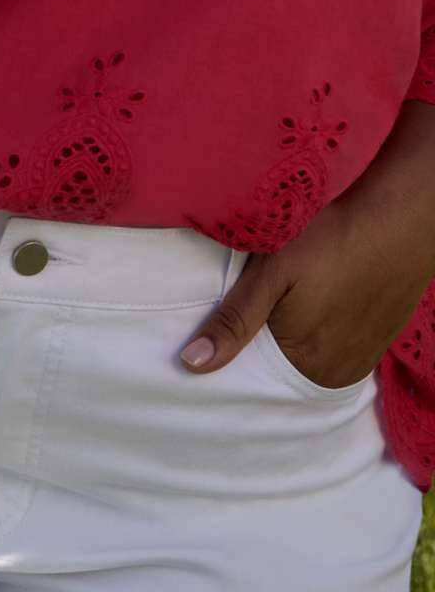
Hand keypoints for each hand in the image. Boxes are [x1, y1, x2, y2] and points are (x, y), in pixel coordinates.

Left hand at [178, 192, 432, 386]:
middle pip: (286, 365)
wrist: (400, 217)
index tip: (228, 317)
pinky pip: (340, 342)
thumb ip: (233, 322)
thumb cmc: (329, 241)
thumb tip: (191, 364)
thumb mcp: (269, 275)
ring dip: (298, 333)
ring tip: (295, 294)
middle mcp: (338, 373)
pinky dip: (324, 326)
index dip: (239, 345)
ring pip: (313, 353)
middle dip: (268, 339)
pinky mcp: (380, 336)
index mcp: (307, 366)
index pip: (257, 374)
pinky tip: (321, 296)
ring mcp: (364, 356)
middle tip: (264, 297)